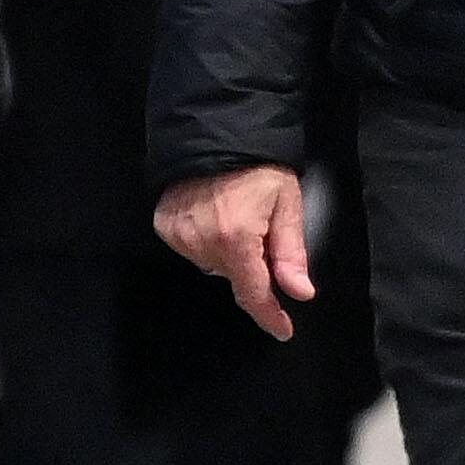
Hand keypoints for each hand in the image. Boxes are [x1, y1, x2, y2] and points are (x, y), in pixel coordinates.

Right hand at [157, 163, 314, 341]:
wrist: (214, 133)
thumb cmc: (258, 166)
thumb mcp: (287, 204)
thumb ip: (290, 252)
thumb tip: (299, 292)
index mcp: (236, 238)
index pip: (253, 292)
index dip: (269, 315)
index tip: (283, 330)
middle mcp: (202, 242)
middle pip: (234, 276)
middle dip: (253, 266)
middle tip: (263, 234)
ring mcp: (178, 235)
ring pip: (213, 264)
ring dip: (229, 253)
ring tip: (237, 219)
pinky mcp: (164, 225)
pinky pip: (192, 249)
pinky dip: (206, 241)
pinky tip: (213, 217)